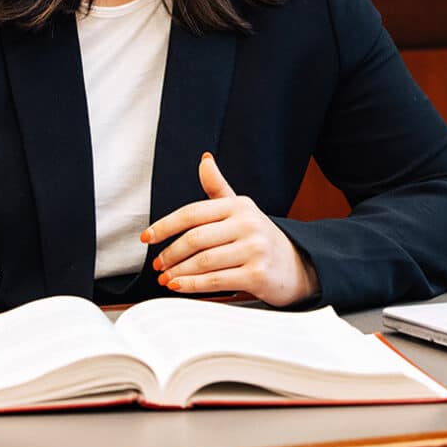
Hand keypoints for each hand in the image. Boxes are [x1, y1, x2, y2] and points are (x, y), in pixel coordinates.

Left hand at [141, 153, 318, 306]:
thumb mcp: (240, 209)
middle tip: (157, 263)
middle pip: (195, 238)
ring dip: (178, 272)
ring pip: (204, 261)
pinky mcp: (258, 275)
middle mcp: (247, 224)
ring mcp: (254, 249)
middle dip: (170, 253)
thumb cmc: (260, 237)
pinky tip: (178, 287)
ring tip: (165, 277)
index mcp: (238, 205)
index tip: (147, 237)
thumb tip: (205, 160)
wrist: (299, 265)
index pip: (192, 213)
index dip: (165, 225)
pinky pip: (217, 280)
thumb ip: (218, 188)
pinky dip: (193, 286)